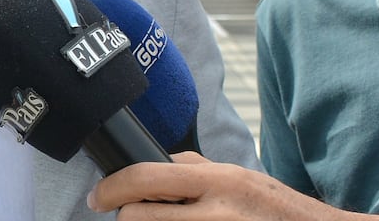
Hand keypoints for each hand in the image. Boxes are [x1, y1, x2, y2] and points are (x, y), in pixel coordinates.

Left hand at [88, 152, 365, 220]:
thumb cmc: (280, 212)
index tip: (98, 197)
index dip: (111, 189)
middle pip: (138, 217)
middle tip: (131, 217)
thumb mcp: (242, 179)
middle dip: (129, 217)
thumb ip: (197, 169)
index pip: (145, 177)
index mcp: (219, 182)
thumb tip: (158, 163)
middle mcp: (216, 213)